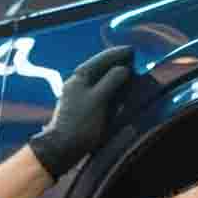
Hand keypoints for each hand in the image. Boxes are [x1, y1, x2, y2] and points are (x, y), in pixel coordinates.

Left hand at [28, 45, 133, 178]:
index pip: (101, 59)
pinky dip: (112, 88)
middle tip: (134, 60)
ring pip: (101, 80)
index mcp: (80, 77)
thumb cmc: (81, 123)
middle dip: (117, 63)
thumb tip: (124, 69)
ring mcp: (80, 95)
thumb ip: (112, 81)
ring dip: (115, 76)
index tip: (132, 50)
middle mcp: (78, 83)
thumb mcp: (98, 99)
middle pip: (101, 68)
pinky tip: (120, 91)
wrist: (63, 147)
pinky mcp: (83, 107)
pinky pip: (100, 92)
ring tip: (131, 73)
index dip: (117, 54)